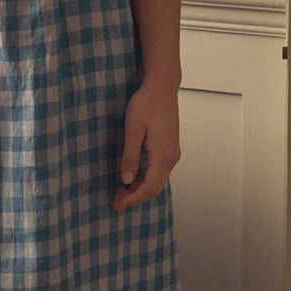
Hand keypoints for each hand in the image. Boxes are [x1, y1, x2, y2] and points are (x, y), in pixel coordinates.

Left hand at [112, 78, 179, 209]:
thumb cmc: (146, 104)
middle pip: (156, 188)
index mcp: (163, 155)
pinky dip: (147, 179)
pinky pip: (160, 171)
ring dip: (141, 189)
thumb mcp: (133, 130)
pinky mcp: (170, 148)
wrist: (162, 87)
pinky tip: (134, 178)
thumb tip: (127, 180)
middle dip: (136, 197)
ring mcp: (173, 153)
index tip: (117, 203)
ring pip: (158, 181)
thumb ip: (130, 156)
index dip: (132, 198)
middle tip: (117, 200)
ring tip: (122, 191)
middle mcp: (172, 157)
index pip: (149, 187)